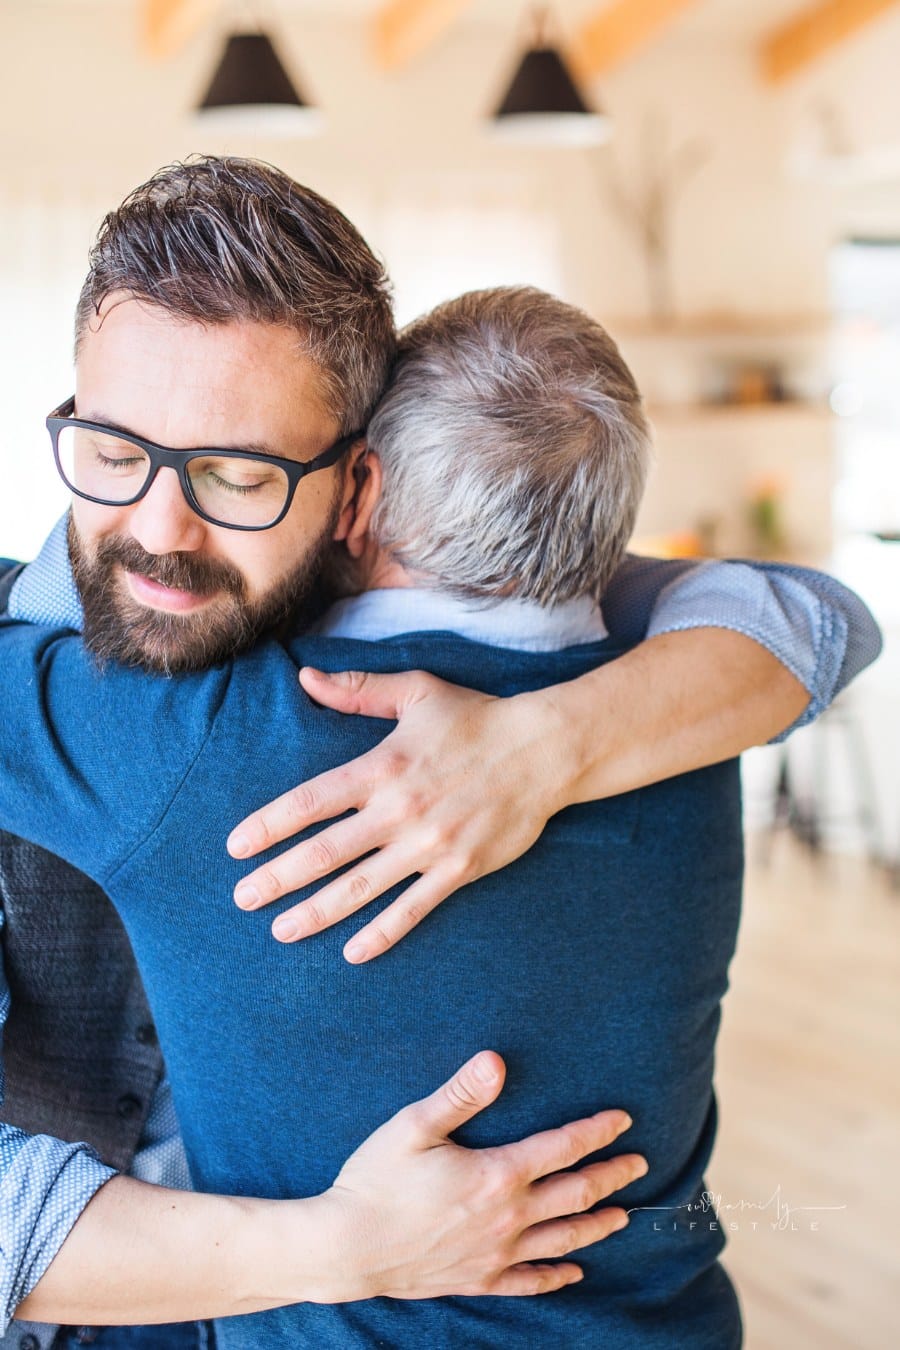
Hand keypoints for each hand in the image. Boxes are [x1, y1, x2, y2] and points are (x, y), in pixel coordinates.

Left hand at [229, 667, 572, 962]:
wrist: (545, 750)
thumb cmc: (477, 718)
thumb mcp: (417, 692)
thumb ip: (358, 691)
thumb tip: (306, 679)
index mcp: (382, 766)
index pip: (310, 802)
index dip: (268, 826)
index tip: (236, 847)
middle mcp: (399, 810)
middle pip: (325, 852)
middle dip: (277, 879)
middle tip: (242, 899)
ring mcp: (429, 844)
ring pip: (360, 888)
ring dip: (316, 913)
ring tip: (281, 931)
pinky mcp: (459, 869)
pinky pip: (412, 909)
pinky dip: (382, 934)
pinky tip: (352, 952)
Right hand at [307, 1050, 644, 1301]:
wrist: (347, 1247)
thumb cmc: (376, 1179)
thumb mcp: (414, 1126)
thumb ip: (460, 1093)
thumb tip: (497, 1060)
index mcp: (497, 1174)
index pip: (561, 1148)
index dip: (596, 1132)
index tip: (624, 1120)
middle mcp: (507, 1217)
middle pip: (575, 1194)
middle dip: (611, 1176)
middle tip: (640, 1164)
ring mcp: (496, 1253)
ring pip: (562, 1239)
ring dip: (597, 1225)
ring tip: (623, 1215)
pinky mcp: (478, 1279)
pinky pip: (530, 1281)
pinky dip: (557, 1276)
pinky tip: (574, 1271)